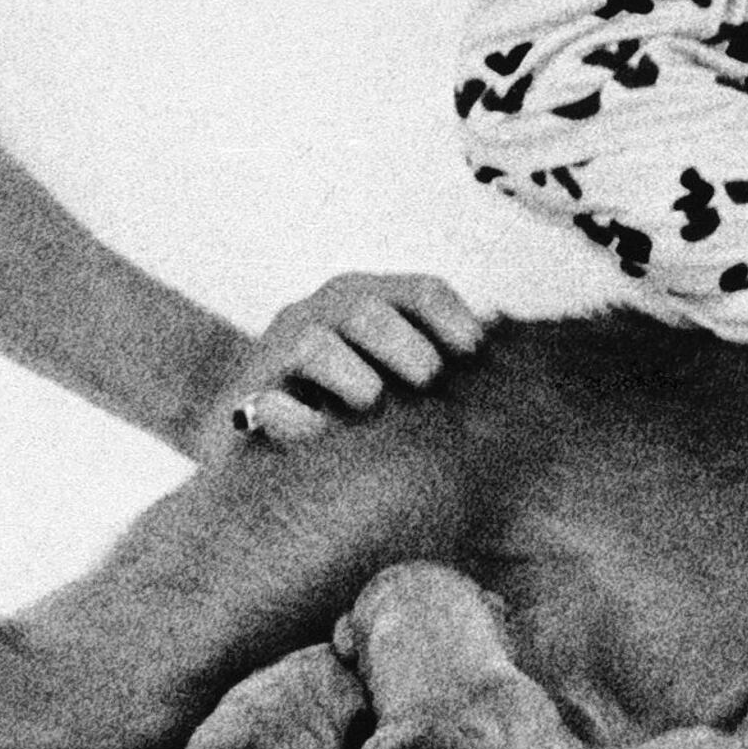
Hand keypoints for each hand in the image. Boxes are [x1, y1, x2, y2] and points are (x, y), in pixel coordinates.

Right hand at [203, 272, 487, 458]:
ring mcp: (276, 352)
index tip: (476, 355)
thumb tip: (503, 348)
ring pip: (315, 343)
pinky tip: (320, 434)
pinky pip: (268, 401)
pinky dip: (297, 417)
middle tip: (428, 382)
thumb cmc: (350, 412)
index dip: (453, 319)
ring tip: (372, 404)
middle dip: (406, 346)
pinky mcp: (244, 399)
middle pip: (369, 309)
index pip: (421, 292)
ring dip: (354, 377)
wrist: (260, 456)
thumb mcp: (404, 379)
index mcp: (371, 301)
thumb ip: (441, 362)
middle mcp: (323, 314)